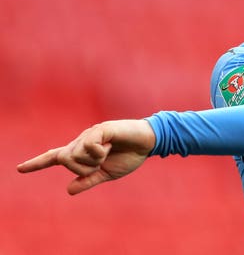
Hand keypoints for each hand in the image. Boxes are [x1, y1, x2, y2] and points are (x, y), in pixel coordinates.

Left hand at [17, 119, 155, 194]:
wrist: (148, 143)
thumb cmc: (129, 155)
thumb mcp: (107, 174)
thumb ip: (88, 180)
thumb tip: (68, 190)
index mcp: (83, 151)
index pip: (55, 157)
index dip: (37, 163)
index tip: (19, 169)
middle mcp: (82, 141)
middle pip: (64, 159)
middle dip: (81, 168)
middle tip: (100, 163)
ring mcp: (90, 134)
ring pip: (75, 154)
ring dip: (93, 161)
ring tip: (108, 153)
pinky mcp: (100, 130)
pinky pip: (88, 145)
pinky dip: (98, 151)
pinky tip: (109, 146)